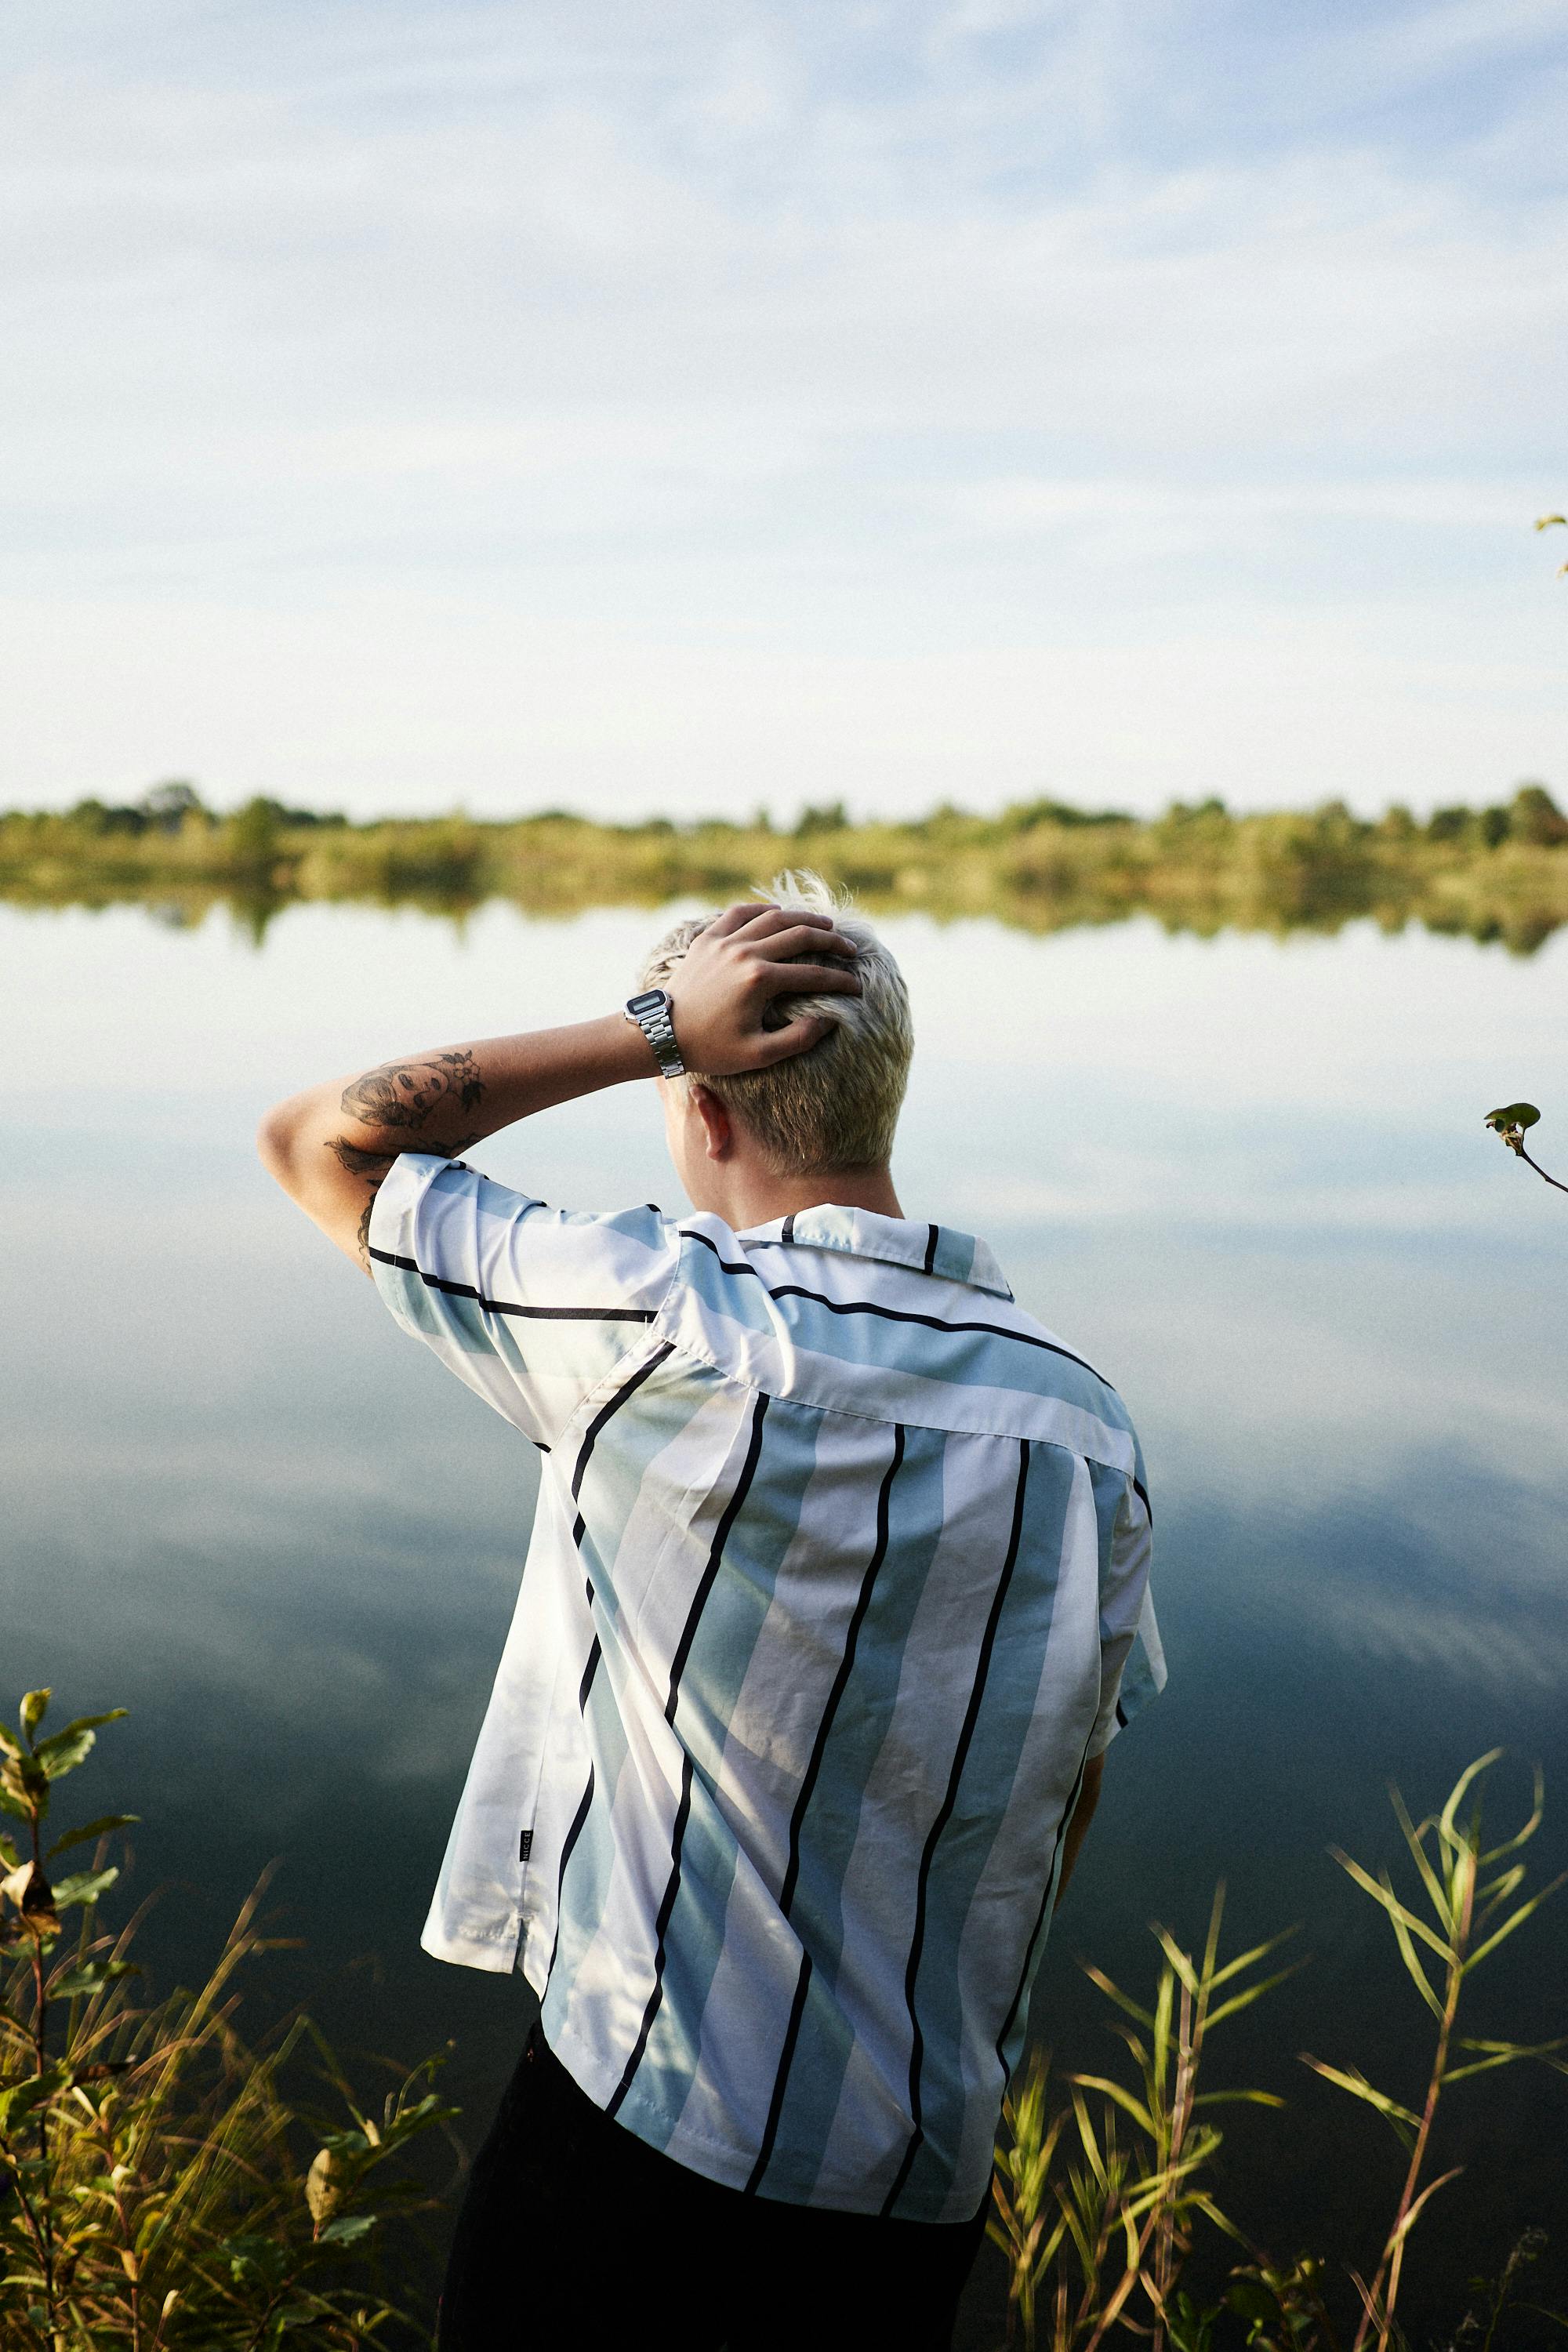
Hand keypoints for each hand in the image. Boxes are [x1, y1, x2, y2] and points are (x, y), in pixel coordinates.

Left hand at [665, 903, 862, 1075]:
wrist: (662, 1035)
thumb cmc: (710, 1049)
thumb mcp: (758, 1054)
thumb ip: (798, 1039)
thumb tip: (828, 1020)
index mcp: (760, 980)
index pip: (813, 974)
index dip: (840, 981)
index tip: (858, 986)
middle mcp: (745, 952)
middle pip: (800, 935)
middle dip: (832, 941)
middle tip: (850, 949)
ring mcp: (724, 941)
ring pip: (773, 917)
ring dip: (803, 918)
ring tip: (825, 923)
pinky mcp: (707, 939)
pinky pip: (738, 913)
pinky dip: (761, 910)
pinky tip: (777, 913)